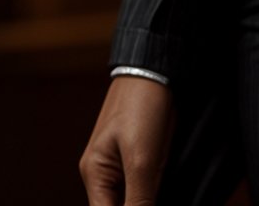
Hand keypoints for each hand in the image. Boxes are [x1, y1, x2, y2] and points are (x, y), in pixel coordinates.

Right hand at [79, 76, 174, 205]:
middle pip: (120, 205)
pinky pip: (144, 179)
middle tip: (155, 182)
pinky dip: (155, 181)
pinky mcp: (137, 152)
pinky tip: (165, 170)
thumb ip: (138, 199)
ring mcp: (120, 161)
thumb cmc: (142, 104)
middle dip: (142, 200)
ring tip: (159, 166)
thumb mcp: (141, 158)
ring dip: (149, 191)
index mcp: (94, 175)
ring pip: (134, 194)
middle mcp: (102, 172)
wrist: (156, 66)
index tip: (149, 200)